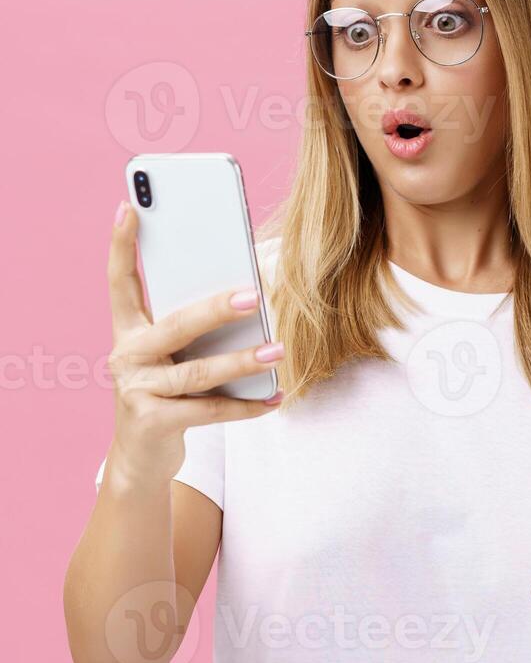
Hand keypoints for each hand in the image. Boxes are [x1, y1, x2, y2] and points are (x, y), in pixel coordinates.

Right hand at [105, 202, 284, 482]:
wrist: (141, 455)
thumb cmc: (166, 390)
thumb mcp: (171, 355)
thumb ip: (191, 327)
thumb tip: (245, 294)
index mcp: (129, 331)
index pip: (120, 281)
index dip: (121, 245)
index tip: (130, 207)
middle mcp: (127, 356)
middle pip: (174, 325)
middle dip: (214, 308)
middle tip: (252, 295)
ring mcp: (136, 390)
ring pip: (196, 372)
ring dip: (242, 361)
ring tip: (278, 350)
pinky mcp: (153, 423)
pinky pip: (208, 410)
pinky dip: (245, 405)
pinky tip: (274, 398)